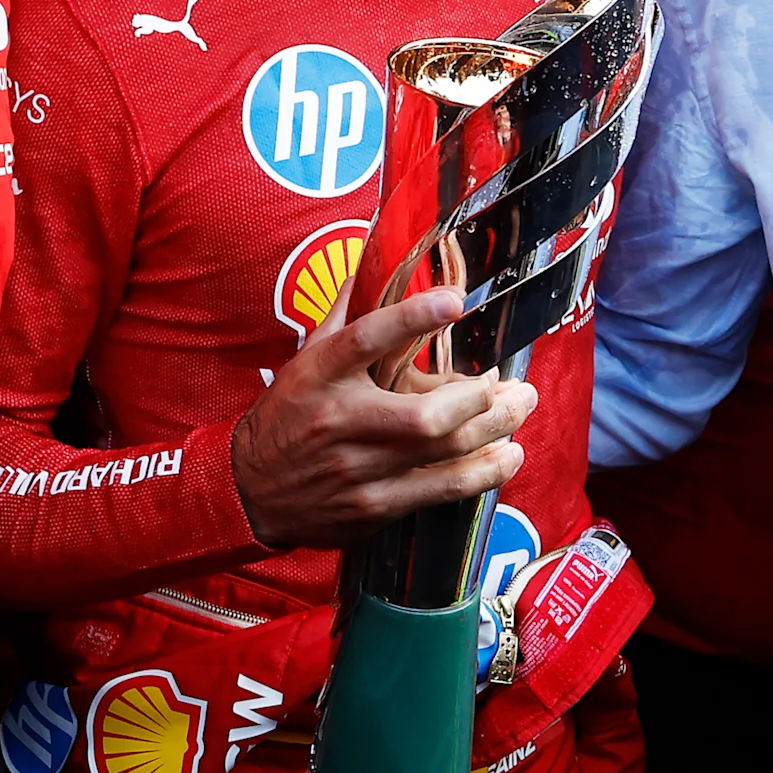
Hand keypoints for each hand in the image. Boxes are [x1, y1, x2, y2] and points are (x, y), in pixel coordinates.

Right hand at [233, 285, 536, 548]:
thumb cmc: (286, 417)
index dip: (413, 318)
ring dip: (494, 430)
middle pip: (423, 414)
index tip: (457, 299)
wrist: (251, 491)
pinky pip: (438, 489)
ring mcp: (357, 468)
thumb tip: (368, 266)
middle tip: (511, 383)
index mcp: (320, 375)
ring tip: (522, 406)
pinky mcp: (372, 506)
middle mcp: (339, 421)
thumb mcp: (303, 363)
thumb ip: (341, 319)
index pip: (366, 339)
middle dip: (479, 398)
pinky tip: (508, 456)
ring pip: (440, 452)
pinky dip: (481, 473)